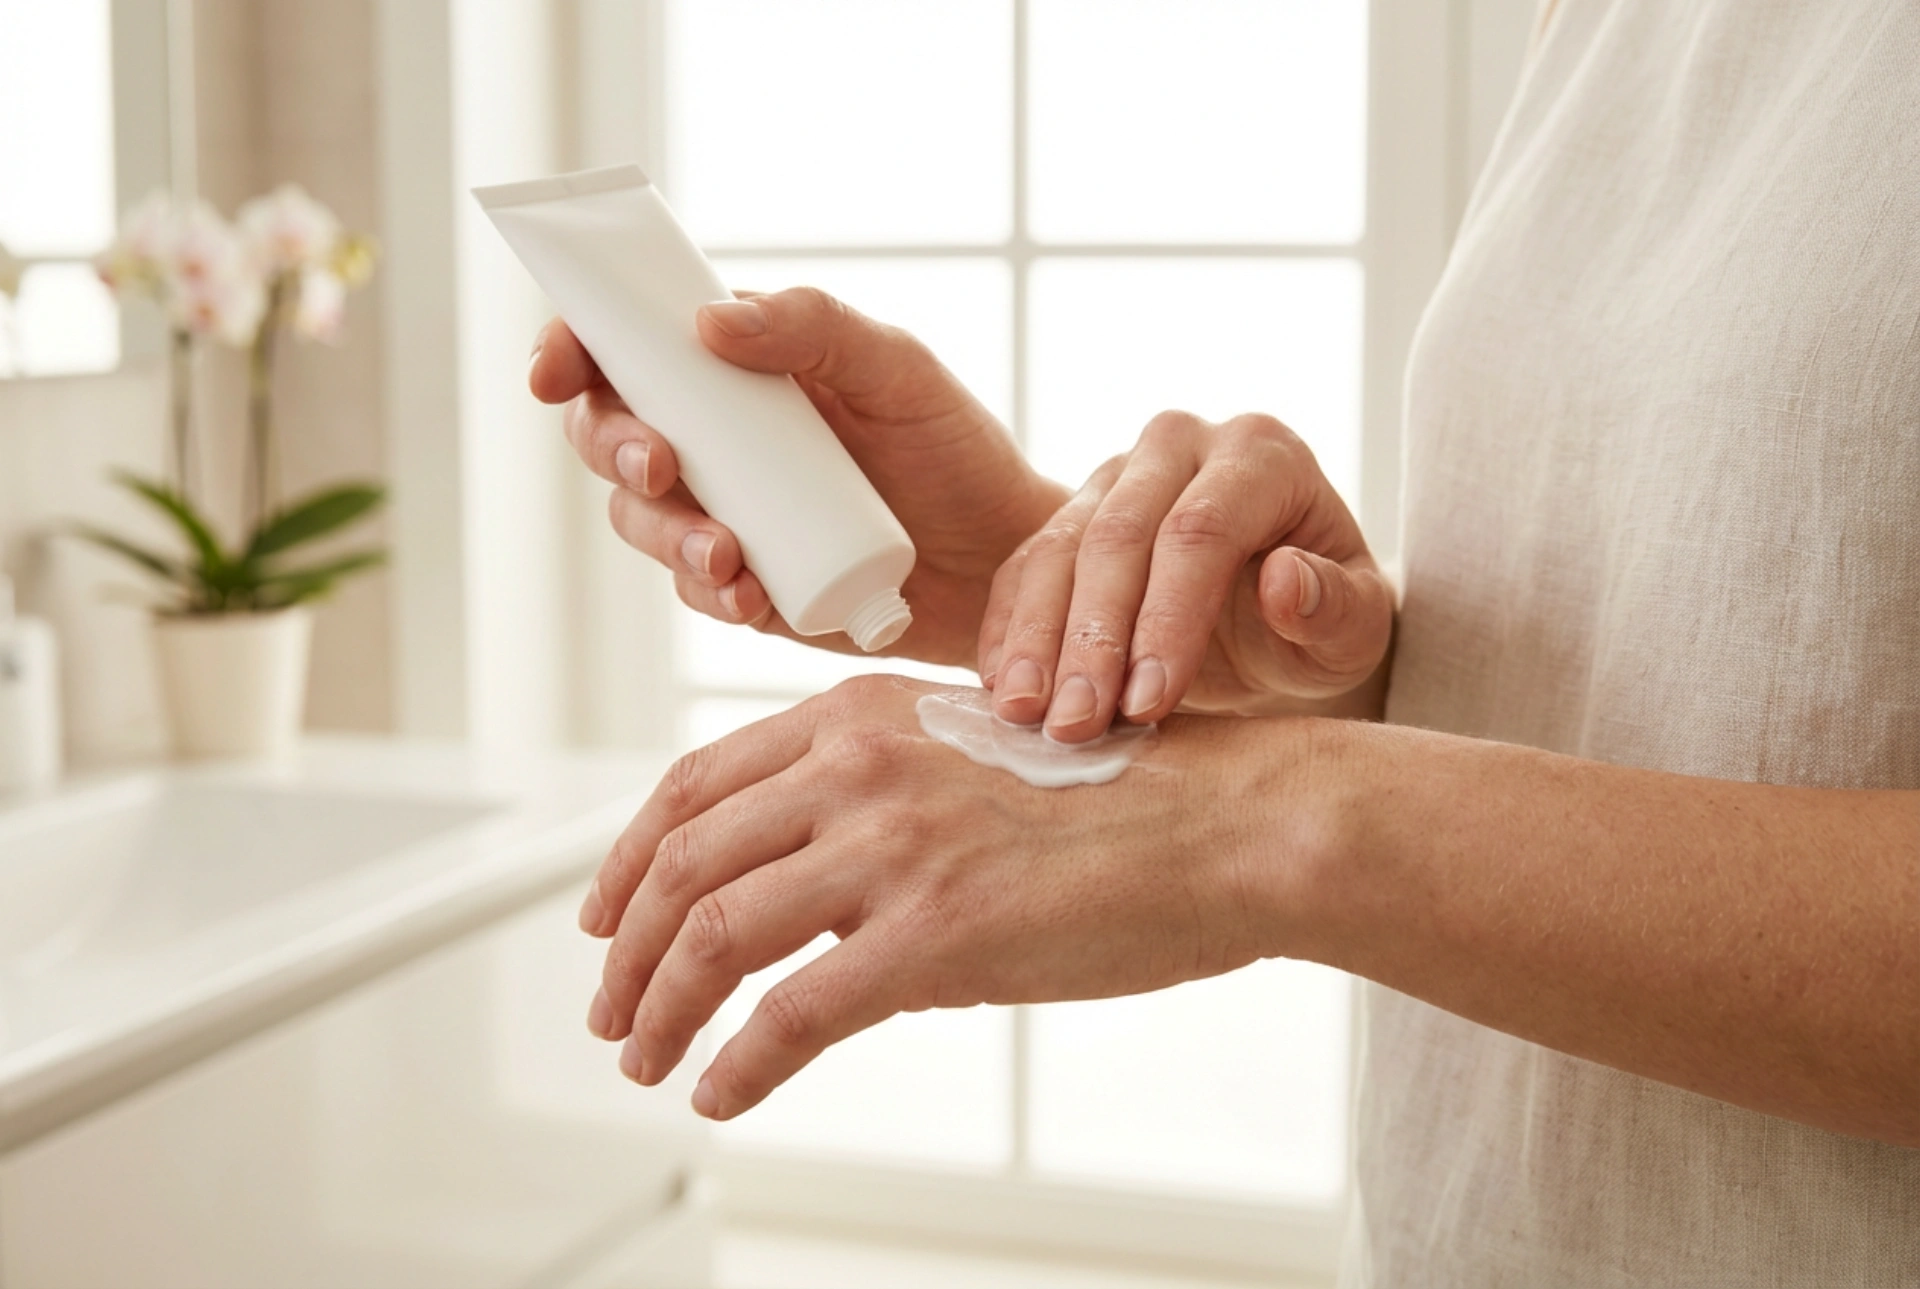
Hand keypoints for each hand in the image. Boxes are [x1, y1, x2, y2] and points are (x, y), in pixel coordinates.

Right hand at [530, 288, 1066, 666]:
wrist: (1006, 566)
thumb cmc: (956, 451)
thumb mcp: (899, 370)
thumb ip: (815, 328)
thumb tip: (708, 323)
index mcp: (740, 367)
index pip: (629, 345)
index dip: (574, 348)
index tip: (558, 367)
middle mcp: (718, 439)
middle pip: (611, 435)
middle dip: (616, 451)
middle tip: (661, 465)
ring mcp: (726, 515)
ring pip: (641, 520)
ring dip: (664, 534)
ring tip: (726, 554)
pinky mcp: (747, 586)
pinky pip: (696, 588)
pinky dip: (708, 592)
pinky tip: (749, 595)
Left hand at [576, 675, 1323, 1119]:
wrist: (1224, 825)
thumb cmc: (1117, 802)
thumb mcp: (967, 764)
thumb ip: (873, 811)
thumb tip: (806, 911)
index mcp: (859, 715)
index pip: (695, 785)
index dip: (629, 859)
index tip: (607, 918)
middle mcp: (857, 765)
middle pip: (685, 861)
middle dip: (628, 949)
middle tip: (611, 1009)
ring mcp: (891, 846)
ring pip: (714, 933)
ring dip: (660, 1009)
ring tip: (646, 1058)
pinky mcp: (931, 933)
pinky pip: (789, 1012)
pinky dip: (736, 1062)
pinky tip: (721, 1093)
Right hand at [977, 411, 1394, 741]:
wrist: (1273, 616)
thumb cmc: (1322, 619)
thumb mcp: (1356, 628)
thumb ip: (1338, 607)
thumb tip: (1286, 580)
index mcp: (1261, 454)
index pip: (1203, 529)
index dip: (1169, 617)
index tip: (1148, 702)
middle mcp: (1179, 444)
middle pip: (1118, 536)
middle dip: (1092, 640)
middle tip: (1076, 724)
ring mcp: (1114, 474)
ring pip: (1057, 550)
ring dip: (1037, 641)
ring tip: (1027, 716)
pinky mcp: (1066, 514)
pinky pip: (1021, 568)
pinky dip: (1008, 633)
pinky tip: (1003, 691)